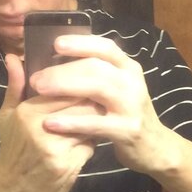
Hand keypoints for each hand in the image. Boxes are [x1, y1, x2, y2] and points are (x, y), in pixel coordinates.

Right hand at [0, 52, 97, 191]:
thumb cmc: (12, 151)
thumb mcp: (7, 117)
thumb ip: (15, 87)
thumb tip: (13, 56)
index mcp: (28, 111)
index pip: (66, 87)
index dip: (80, 85)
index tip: (85, 86)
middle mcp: (42, 127)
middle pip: (82, 103)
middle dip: (92, 102)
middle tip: (96, 103)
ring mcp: (56, 148)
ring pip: (89, 124)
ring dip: (94, 123)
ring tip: (91, 122)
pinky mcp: (68, 166)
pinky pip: (90, 147)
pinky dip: (91, 144)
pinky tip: (86, 144)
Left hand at [28, 34, 178, 174]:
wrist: (155, 148)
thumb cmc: (126, 116)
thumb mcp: (115, 91)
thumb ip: (93, 76)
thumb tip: (57, 59)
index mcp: (128, 68)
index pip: (105, 47)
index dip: (80, 43)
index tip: (55, 44)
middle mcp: (132, 82)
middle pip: (95, 66)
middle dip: (62, 69)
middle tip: (36, 77)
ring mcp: (132, 105)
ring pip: (97, 87)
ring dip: (65, 86)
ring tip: (39, 90)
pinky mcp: (128, 129)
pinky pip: (96, 123)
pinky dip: (71, 122)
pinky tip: (50, 123)